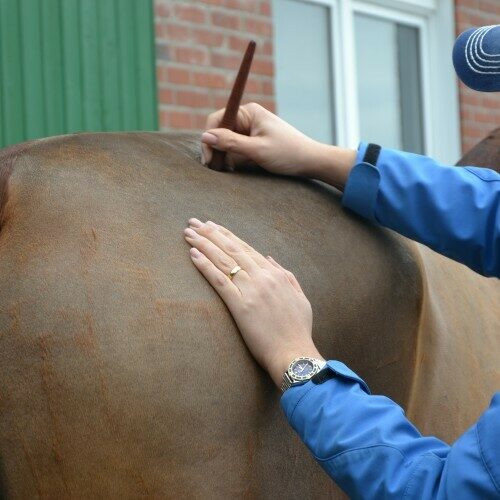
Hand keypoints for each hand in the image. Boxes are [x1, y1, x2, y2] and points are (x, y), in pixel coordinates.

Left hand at [184, 218, 322, 387]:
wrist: (295, 353)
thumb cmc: (298, 329)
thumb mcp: (300, 296)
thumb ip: (286, 275)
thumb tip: (270, 258)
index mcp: (275, 274)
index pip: (246, 248)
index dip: (227, 236)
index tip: (213, 226)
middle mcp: (262, 277)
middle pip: (231, 249)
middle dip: (211, 233)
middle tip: (194, 222)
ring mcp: (251, 290)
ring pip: (223, 260)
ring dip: (204, 244)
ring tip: (189, 233)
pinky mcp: (240, 306)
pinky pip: (219, 280)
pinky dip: (205, 265)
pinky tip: (193, 254)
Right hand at [201, 103, 354, 186]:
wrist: (311, 161)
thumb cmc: (288, 153)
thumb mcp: (257, 150)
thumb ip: (230, 143)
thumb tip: (205, 137)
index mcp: (249, 112)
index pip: (217, 119)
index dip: (209, 138)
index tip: (208, 159)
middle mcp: (248, 118)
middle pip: (221, 132)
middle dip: (218, 150)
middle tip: (217, 169)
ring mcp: (251, 130)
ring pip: (228, 143)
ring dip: (227, 157)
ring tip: (233, 170)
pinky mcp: (254, 142)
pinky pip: (237, 150)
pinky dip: (236, 160)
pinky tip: (240, 168)